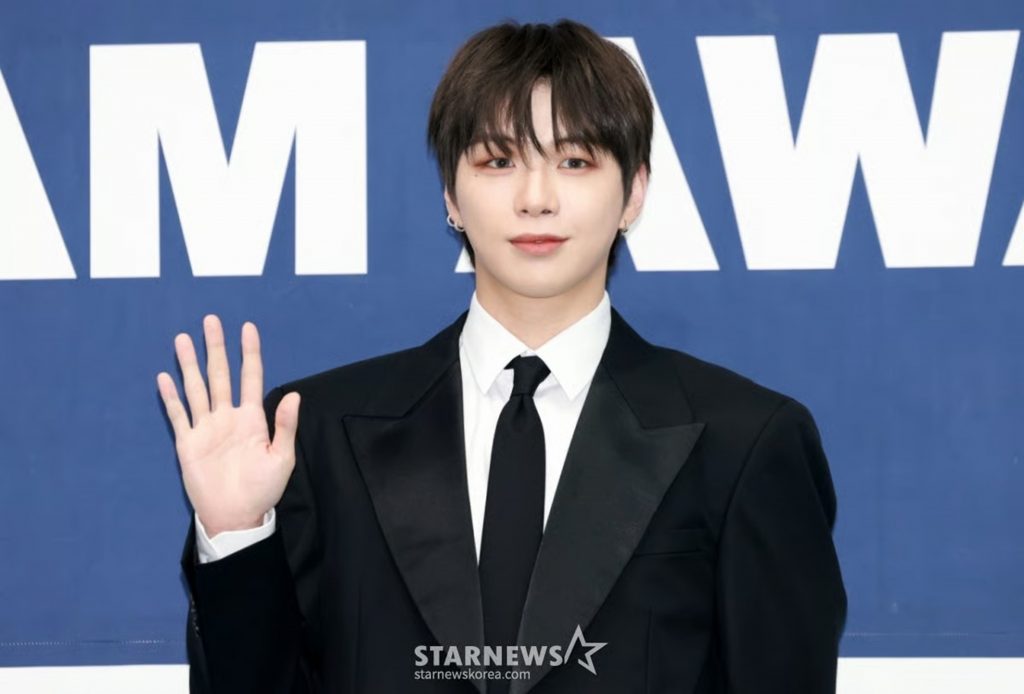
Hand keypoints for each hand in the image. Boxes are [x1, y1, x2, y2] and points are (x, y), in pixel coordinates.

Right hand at [157, 315, 299, 536]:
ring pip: (197, 388)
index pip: (250, 376)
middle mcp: (227, 417)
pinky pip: (178, 415)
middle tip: (211, 320)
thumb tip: (294, 393)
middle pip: (220, 374)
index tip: (248, 327)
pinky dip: (171, 396)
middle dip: (216, 347)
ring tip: (182, 339)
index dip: (249, 352)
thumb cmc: (263, 490)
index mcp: (252, 418)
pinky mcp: (188, 443)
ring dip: (189, 364)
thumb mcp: (281, 457)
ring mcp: (206, 428)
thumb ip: (285, 425)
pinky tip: (165, 377)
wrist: (236, 516)